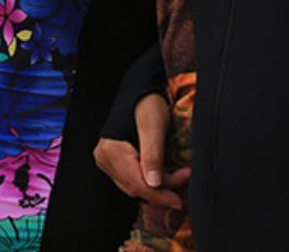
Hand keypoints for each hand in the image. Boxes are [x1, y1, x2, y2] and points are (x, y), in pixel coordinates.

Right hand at [93, 93, 188, 209]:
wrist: (140, 89)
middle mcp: (105, 158)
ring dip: (156, 186)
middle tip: (184, 179)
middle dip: (161, 189)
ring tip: (177, 175)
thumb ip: (152, 154)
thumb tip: (153, 183)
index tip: (178, 199)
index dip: (160, 194)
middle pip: (135, 187)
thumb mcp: (153, 125)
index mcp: (111, 151)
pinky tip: (163, 174)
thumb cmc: (146, 101)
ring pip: (134, 185)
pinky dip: (149, 180)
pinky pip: (132, 178)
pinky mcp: (114, 160)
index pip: (137, 184)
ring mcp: (108, 160)